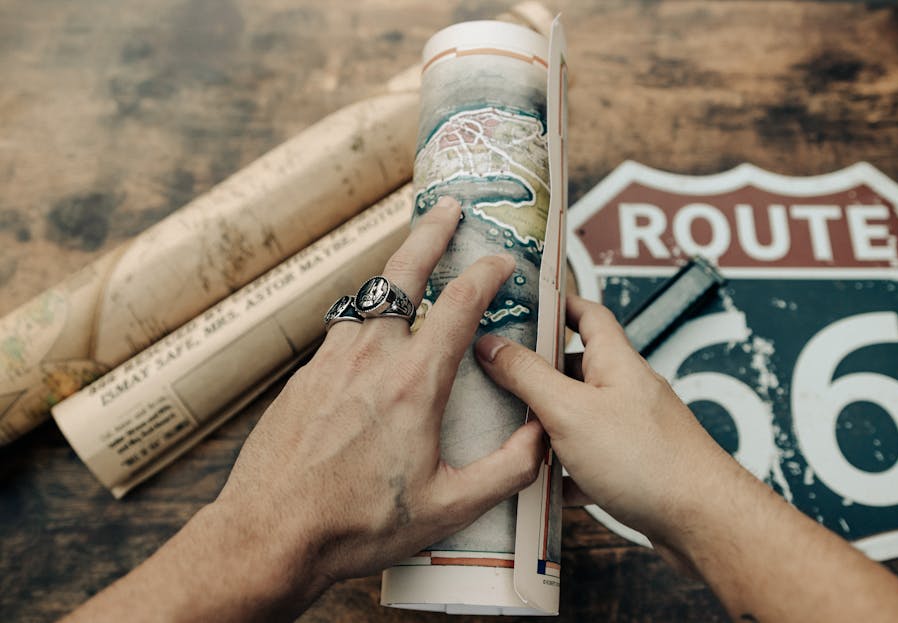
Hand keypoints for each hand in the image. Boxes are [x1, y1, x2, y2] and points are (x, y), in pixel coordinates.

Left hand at [211, 197, 543, 606]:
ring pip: (369, 297)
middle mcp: (371, 357)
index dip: (486, 273)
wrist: (270, 534)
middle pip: (404, 272)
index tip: (503, 260)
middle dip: (431, 232)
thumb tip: (544, 439)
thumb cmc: (359, 524)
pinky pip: (344, 331)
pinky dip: (368, 317)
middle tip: (449, 207)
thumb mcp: (450, 508)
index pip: (459, 303)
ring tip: (414, 263)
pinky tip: (374, 336)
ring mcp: (331, 361)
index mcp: (414, 382)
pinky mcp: (304, 377)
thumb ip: (508, 470)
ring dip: (396, 272)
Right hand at [475, 295, 741, 560]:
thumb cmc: (646, 459)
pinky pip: (589, 462)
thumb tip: (492, 345)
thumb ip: (528, 376)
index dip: (558, 305)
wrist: (701, 520)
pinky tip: (543, 488)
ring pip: (579, 419)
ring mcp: (633, 430)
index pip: (588, 315)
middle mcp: (627, 390)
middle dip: (538, 374)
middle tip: (498, 378)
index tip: (525, 307)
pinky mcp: (634, 468)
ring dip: (547, 427)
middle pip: (576, 369)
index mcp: (615, 362)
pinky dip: (565, 472)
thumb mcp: (570, 411)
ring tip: (509, 435)